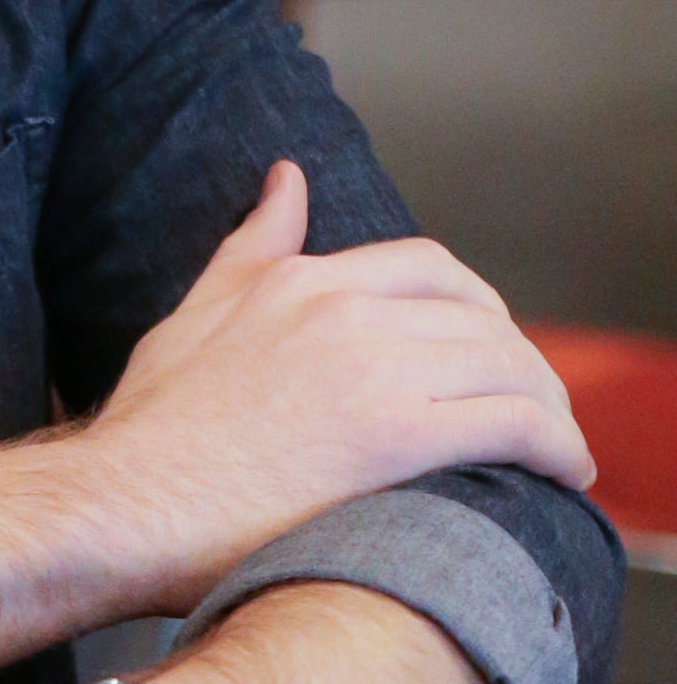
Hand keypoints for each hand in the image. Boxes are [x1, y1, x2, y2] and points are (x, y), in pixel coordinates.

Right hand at [76, 160, 592, 607]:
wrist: (118, 504)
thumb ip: (248, 249)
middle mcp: (345, 310)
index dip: (479, 310)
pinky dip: (556, 445)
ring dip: (550, 407)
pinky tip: (565, 471)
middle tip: (533, 408)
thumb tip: (287, 179)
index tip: (489, 353)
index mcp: (303, 280)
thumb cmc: (145, 432)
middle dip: (522, 362)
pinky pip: (511, 423)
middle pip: (482, 316)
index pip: (431, 268)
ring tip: (558, 448)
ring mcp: (371, 370)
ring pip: (508, 366)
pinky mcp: (392, 437)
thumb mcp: (191, 317)